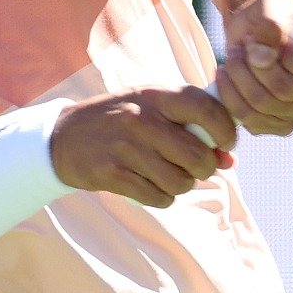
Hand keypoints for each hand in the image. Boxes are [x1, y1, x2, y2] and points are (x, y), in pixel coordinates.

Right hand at [48, 87, 237, 207]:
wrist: (63, 137)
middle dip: (205, 168)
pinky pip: (158, 197)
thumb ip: (191, 126)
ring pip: (180, 181)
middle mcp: (141, 118)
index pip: (205, 107)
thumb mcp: (151, 109)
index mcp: (155, 95)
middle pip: (197, 155)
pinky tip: (150, 184)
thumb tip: (230, 160)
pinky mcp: (112, 174)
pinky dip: (162, 196)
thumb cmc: (119, 120)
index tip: (227, 143)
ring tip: (168, 174)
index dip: (226, 129)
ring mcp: (125, 147)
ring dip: (182, 184)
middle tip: (197, 167)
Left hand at [215, 0, 292, 135]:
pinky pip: (250, 118)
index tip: (275, 40)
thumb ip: (270, 25)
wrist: (256, 33)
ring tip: (233, 55)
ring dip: (240, 77)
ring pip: (263, 104)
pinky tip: (227, 76)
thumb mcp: (272, 7)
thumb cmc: (272, 15)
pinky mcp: (279, 125)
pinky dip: (231, 95)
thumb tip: (262, 56)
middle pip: (285, 90)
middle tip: (243, 44)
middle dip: (255, 65)